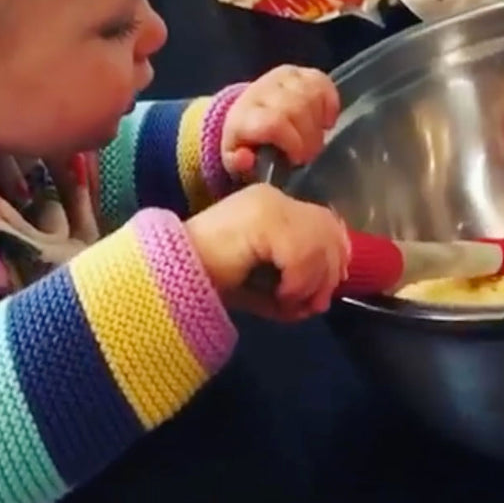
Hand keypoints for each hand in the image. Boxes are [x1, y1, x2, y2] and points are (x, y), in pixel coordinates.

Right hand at [186, 183, 347, 320]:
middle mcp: (274, 197)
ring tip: (287, 303)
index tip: (320, 292)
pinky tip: (278, 296)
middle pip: (329, 230)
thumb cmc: (210, 281)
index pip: (324, 221)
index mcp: (271, 204)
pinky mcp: (265, 220)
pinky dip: (298, 282)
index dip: (333, 257)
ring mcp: (269, 204)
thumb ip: (295, 287)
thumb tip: (322, 300)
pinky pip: (303, 254)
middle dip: (327, 273)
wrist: (170, 275)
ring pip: (320, 243)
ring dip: (312, 282)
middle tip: (309, 305)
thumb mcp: (263, 285)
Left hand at [221, 66, 339, 176]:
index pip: (275, 122)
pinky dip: (329, 103)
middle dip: (310, 137)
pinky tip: (325, 121)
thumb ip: (239, 163)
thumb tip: (245, 158)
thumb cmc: (245, 145)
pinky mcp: (298, 72)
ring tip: (314, 139)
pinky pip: (322, 81)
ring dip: (319, 122)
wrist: (244, 116)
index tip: (297, 159)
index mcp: (243, 116)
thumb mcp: (237, 162)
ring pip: (311, 92)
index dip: (294, 142)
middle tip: (309, 154)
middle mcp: (261, 91)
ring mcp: (280, 78)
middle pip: (298, 108)